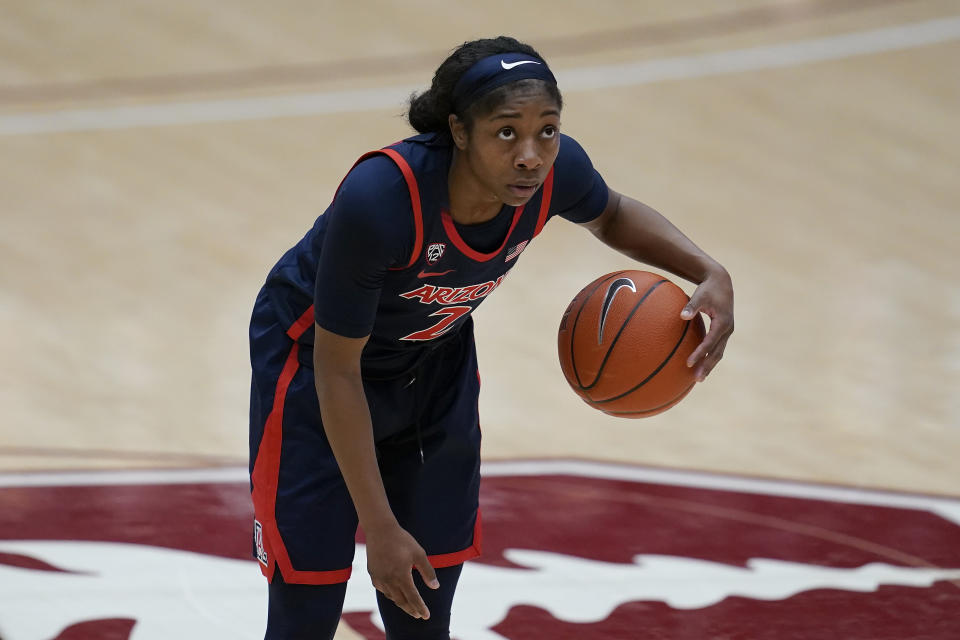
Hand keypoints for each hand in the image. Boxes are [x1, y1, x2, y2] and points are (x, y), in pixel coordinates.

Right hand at [365, 522, 438, 618]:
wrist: (380, 530)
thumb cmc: (402, 540)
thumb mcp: (419, 554)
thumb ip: (428, 571)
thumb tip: (435, 587)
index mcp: (401, 576)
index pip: (413, 598)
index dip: (420, 608)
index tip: (426, 616)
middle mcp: (389, 580)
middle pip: (401, 601)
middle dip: (411, 609)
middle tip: (418, 615)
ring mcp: (379, 578)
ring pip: (391, 596)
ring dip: (400, 603)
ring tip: (408, 605)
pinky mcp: (373, 574)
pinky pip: (382, 589)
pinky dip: (389, 594)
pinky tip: (393, 593)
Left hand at [680, 266, 733, 380]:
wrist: (721, 282)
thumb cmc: (708, 289)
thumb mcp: (700, 295)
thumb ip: (691, 306)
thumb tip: (682, 316)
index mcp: (723, 322)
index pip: (710, 342)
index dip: (700, 353)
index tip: (689, 362)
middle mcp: (727, 329)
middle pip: (717, 352)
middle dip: (707, 366)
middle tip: (697, 379)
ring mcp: (727, 331)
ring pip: (719, 352)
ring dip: (709, 365)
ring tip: (699, 378)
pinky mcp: (724, 331)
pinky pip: (717, 347)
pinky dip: (710, 357)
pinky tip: (701, 365)